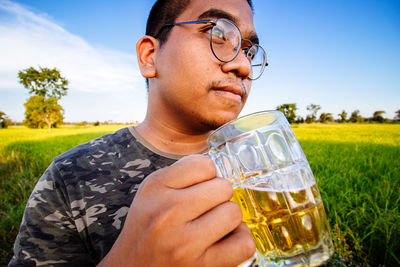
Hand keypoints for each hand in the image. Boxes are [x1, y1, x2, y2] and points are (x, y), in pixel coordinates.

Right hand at [98, 154, 254, 266]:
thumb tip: (218, 169)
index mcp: (155, 188)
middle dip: (218, 198)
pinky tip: (223, 242)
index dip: (207, 177)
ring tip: (211, 227)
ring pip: (234, 213)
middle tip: (204, 210)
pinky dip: (239, 241)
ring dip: (228, 220)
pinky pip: (243, 243)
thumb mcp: (150, 194)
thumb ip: (181, 176)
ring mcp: (185, 241)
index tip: (199, 188)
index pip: (204, 165)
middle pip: (223, 187)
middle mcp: (168, 212)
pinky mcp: (201, 266)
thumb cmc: (145, 232)